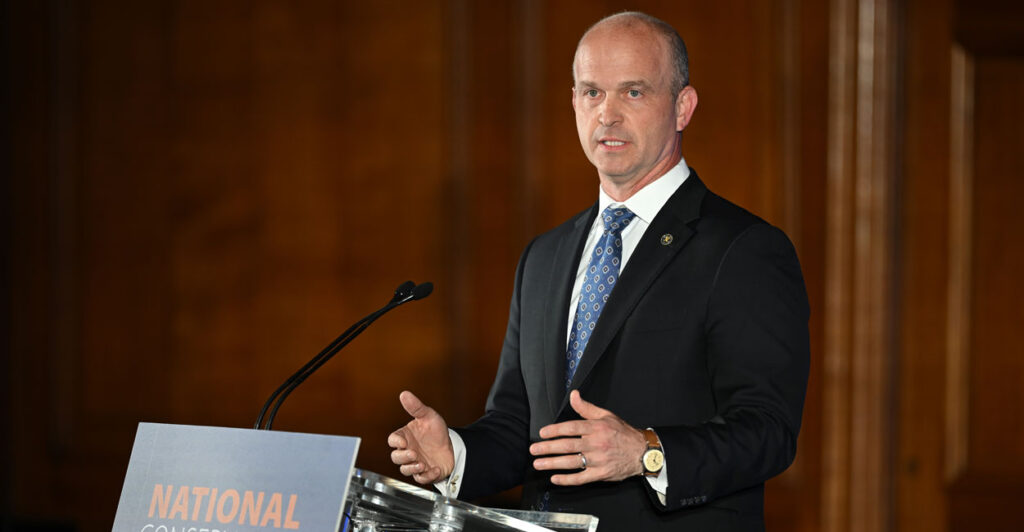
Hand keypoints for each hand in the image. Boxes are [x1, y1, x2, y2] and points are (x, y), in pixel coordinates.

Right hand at [387, 391, 454, 484]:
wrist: (453, 446)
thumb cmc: (436, 431)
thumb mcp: (428, 416)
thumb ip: (416, 407)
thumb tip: (404, 394)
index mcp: (405, 437)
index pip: (392, 440)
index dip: (395, 442)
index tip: (404, 441)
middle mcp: (407, 451)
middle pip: (396, 457)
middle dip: (403, 457)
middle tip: (414, 454)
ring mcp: (415, 463)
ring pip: (405, 470)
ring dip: (412, 468)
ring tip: (423, 463)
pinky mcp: (425, 473)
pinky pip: (420, 479)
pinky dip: (427, 476)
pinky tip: (436, 469)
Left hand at [529, 390, 646, 485]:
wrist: (641, 452)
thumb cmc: (622, 433)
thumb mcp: (606, 415)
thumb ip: (586, 407)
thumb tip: (573, 395)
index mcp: (596, 428)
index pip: (571, 428)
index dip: (555, 430)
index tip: (542, 433)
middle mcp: (596, 443)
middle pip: (568, 446)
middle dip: (548, 448)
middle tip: (534, 450)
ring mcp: (598, 460)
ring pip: (572, 462)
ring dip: (553, 464)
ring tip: (539, 464)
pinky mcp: (601, 474)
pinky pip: (581, 478)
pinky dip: (567, 480)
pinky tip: (555, 479)